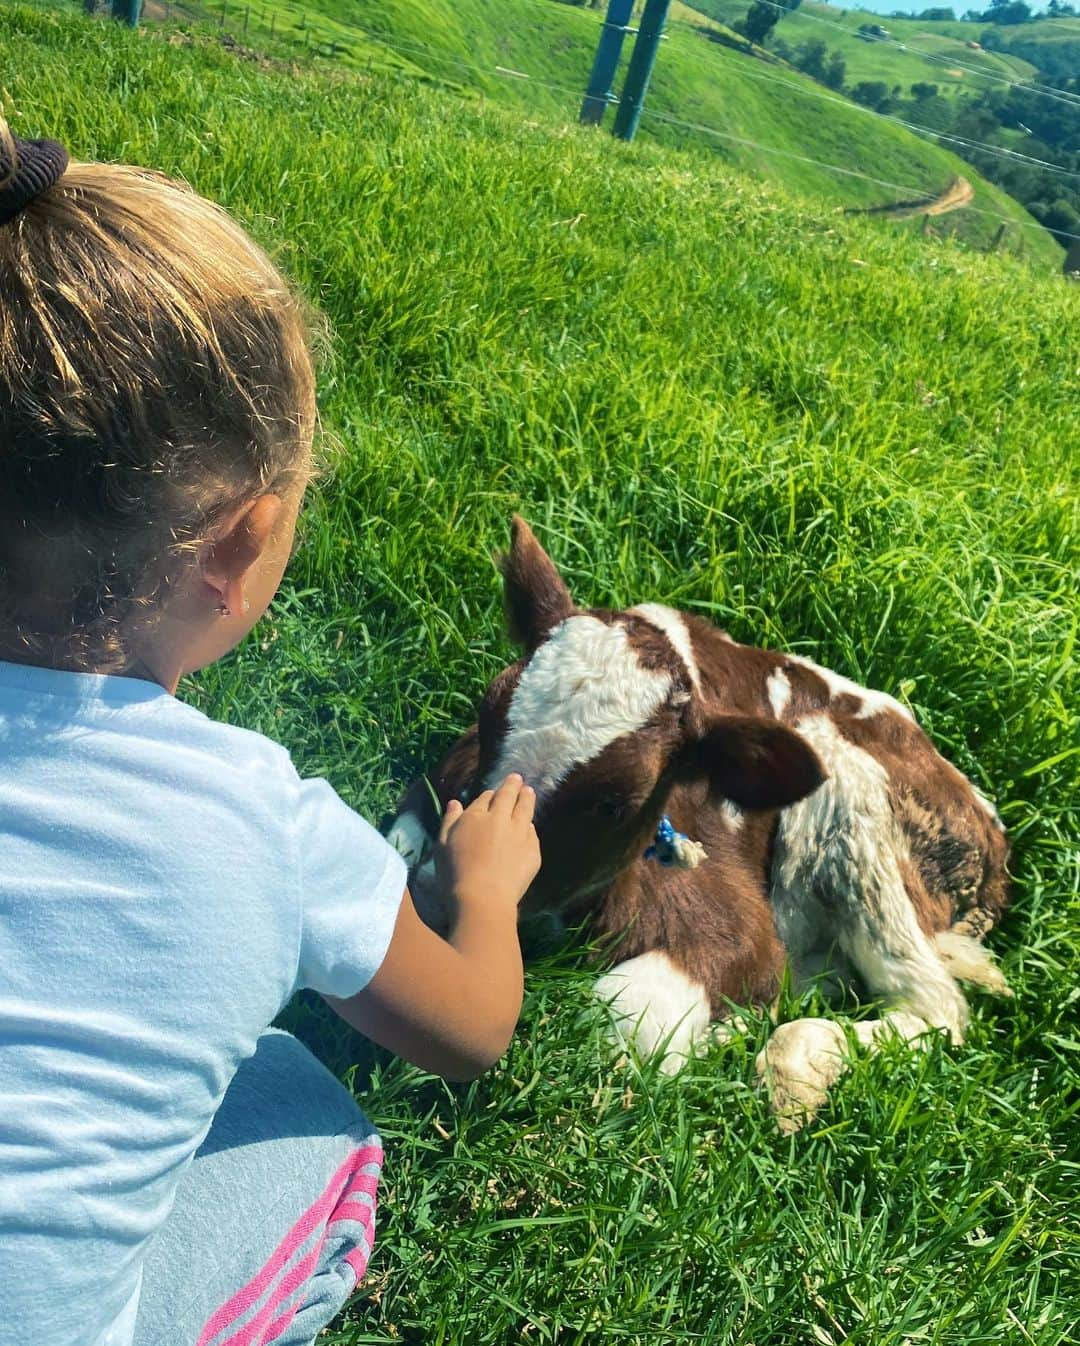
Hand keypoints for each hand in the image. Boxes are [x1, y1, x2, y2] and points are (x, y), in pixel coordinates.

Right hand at [435, 774, 540, 911]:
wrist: (483, 898)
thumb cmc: (455, 874)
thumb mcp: (442, 845)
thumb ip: (450, 821)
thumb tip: (455, 803)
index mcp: (475, 816)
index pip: (485, 798)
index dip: (489, 795)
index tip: (491, 795)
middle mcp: (500, 819)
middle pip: (508, 796)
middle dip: (513, 785)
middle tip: (517, 778)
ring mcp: (519, 833)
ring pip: (525, 809)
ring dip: (527, 798)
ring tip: (530, 792)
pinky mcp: (533, 850)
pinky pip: (532, 832)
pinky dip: (530, 826)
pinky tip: (530, 826)